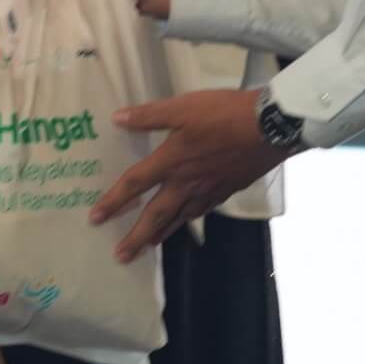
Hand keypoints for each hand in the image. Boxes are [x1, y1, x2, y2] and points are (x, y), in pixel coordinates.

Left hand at [88, 90, 296, 261]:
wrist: (269, 128)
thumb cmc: (224, 114)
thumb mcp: (183, 107)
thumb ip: (150, 115)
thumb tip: (118, 119)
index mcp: (172, 161)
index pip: (135, 184)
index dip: (113, 201)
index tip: (96, 219)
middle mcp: (187, 183)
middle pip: (156, 215)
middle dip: (136, 237)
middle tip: (121, 257)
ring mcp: (208, 190)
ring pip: (180, 218)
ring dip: (162, 233)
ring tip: (149, 246)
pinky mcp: (227, 190)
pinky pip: (202, 211)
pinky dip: (189, 220)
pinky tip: (187, 220)